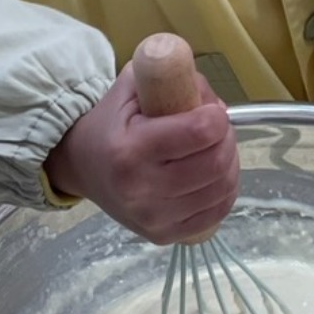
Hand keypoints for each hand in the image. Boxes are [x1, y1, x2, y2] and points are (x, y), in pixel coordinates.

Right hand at [44, 61, 238, 244]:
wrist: (83, 167)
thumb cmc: (111, 123)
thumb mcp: (132, 86)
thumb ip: (169, 77)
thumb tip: (208, 95)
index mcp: (131, 149)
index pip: (200, 132)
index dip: (215, 116)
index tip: (208, 109)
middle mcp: (141, 190)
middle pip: (216, 163)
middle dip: (226, 138)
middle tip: (215, 128)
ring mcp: (153, 219)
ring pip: (222, 189)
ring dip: (229, 163)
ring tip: (212, 149)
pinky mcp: (164, 236)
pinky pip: (217, 213)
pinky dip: (224, 190)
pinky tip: (211, 175)